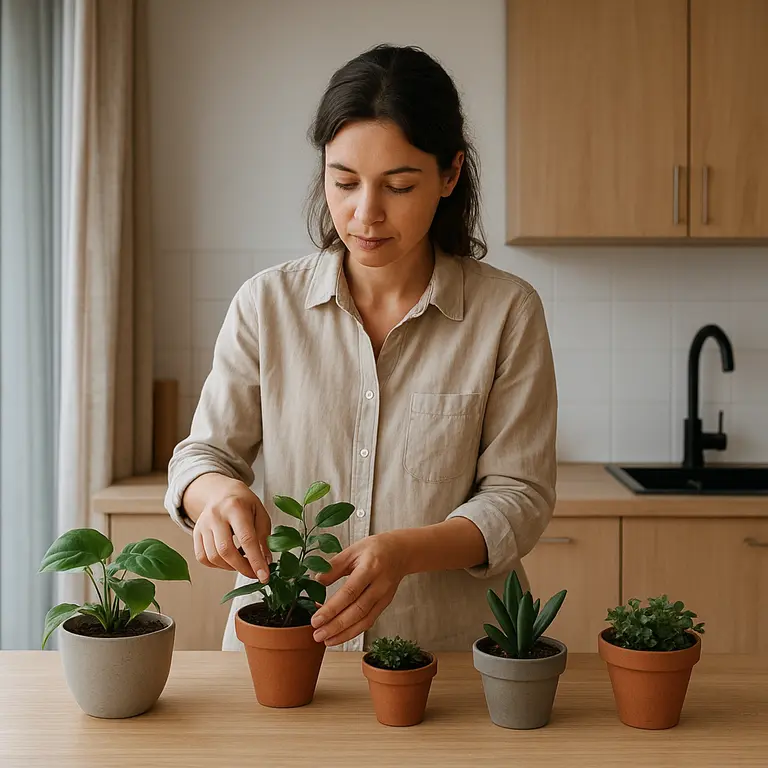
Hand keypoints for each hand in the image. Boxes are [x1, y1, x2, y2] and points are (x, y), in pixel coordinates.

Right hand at [184, 473, 272, 581]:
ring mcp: (203, 525)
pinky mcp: (195, 533)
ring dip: (230, 567)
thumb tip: (265, 561)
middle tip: (255, 574)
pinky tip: (228, 560)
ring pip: (213, 556)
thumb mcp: (260, 512)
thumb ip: (264, 536)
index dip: (256, 561)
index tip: (264, 576)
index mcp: (236, 508)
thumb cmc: (243, 502)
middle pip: (226, 550)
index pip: (246, 539)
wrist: (220, 491)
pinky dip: (217, 565)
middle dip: (242, 568)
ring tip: (243, 562)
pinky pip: (203, 557)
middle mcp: (216, 516)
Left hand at [310, 532, 408, 646]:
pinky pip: (369, 621)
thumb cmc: (375, 548)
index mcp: (370, 567)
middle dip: (336, 626)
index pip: (349, 592)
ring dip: (344, 633)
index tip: (316, 619)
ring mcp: (384, 596)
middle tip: (317, 634)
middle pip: (357, 610)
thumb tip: (316, 581)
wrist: (401, 552)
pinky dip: (354, 631)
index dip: (332, 608)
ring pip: (365, 620)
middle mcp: (379, 584)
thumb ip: (334, 566)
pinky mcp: (385, 604)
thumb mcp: (353, 550)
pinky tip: (340, 636)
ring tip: (326, 640)